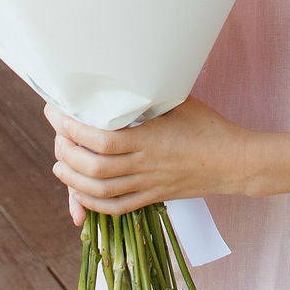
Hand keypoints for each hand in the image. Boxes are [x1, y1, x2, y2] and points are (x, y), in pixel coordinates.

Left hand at [45, 98, 251, 215]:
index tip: (57, 114)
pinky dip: (93, 203)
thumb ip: (150, 99)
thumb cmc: (209, 127)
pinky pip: (117, 207)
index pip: (101, 139)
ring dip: (73, 180)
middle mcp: (144, 165)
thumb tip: (124, 82)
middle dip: (67, 153)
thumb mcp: (179, 104)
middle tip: (56, 138)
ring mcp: (148, 185)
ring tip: (59, 166)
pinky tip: (80, 194)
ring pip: (101, 190)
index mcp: (150, 139)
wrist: (233, 162)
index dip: (73, 129)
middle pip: (94, 167)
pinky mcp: (153, 197)